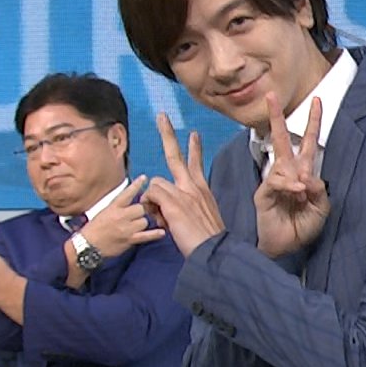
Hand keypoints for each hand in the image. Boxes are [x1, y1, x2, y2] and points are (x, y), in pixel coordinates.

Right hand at [81, 176, 166, 257]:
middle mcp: (120, 216)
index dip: (136, 185)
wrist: (88, 246)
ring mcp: (126, 228)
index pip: (126, 194)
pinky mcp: (130, 240)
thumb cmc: (95, 228)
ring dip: (143, 224)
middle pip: (141, 209)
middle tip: (136, 216)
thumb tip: (131, 197)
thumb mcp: (104, 211)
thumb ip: (118, 206)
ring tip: (135, 227)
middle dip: (141, 212)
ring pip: (144, 221)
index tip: (144, 178)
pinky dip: (155, 234)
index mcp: (113, 207)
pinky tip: (162, 232)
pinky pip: (146, 235)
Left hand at [143, 114, 226, 258]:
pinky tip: (161, 220)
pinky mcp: (174, 202)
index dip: (194, 148)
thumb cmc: (207, 238)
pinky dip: (151, 207)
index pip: (195, 163)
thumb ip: (185, 205)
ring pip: (156, 182)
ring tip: (163, 218)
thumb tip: (166, 205)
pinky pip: (151, 195)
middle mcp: (193, 186)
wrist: (214, 250)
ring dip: (154, 200)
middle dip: (167, 133)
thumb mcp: (201, 217)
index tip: (194, 134)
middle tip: (161, 116)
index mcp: (202, 189)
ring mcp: (183, 193)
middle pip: (176, 155)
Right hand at [254, 91, 330, 258]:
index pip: (309, 143)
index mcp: (303, 173)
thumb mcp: (321, 208)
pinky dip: (288, 185)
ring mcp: (274, 181)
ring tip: (301, 195)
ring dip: (295, 176)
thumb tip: (309, 177)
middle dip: (276, 117)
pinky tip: (296, 193)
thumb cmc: (303, 227)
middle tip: (271, 95)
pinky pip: (275, 181)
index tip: (318, 101)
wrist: (287, 248)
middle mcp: (287, 172)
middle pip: (283, 139)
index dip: (313, 123)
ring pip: (282, 163)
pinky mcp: (264, 193)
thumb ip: (320, 191)